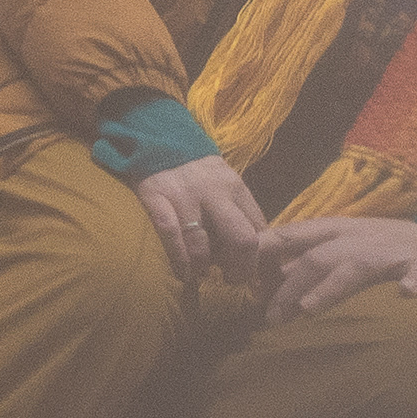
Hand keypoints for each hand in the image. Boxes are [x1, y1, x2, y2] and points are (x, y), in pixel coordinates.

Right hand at [131, 155, 266, 286]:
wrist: (157, 137)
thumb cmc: (196, 170)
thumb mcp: (224, 182)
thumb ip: (239, 210)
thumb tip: (253, 251)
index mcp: (235, 187)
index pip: (259, 229)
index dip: (260, 259)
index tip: (254, 276)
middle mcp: (214, 192)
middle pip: (241, 239)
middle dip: (240, 269)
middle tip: (232, 280)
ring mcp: (184, 195)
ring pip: (202, 244)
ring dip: (204, 267)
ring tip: (202, 274)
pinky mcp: (156, 197)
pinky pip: (170, 236)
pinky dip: (179, 260)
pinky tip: (183, 272)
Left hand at [250, 215, 416, 324]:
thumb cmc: (375, 249)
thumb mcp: (335, 247)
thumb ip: (301, 261)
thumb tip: (259, 283)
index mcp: (333, 230)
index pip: (292, 235)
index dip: (265, 252)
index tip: (240, 275)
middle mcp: (357, 238)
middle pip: (317, 258)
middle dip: (291, 287)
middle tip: (271, 318)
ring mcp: (389, 252)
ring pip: (356, 266)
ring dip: (332, 287)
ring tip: (309, 309)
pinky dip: (411, 283)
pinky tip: (406, 294)